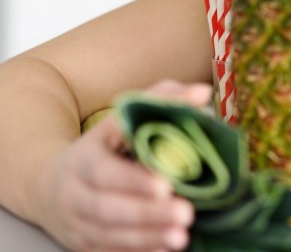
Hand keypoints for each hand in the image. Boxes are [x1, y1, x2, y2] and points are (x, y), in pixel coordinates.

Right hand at [34, 80, 212, 251]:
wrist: (48, 186)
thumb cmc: (105, 147)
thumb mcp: (123, 119)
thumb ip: (162, 100)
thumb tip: (202, 94)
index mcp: (87, 152)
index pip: (105, 164)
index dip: (133, 177)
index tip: (166, 183)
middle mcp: (76, 187)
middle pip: (106, 204)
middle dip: (147, 211)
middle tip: (186, 211)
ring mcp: (76, 218)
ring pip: (107, 231)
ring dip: (147, 235)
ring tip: (181, 235)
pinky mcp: (82, 242)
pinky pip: (108, 251)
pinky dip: (137, 251)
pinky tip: (165, 247)